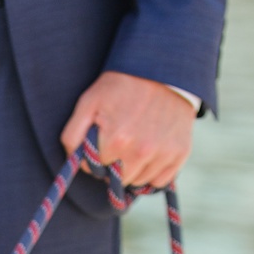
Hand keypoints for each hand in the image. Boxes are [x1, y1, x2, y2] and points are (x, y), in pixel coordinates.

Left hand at [59, 70, 194, 192]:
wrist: (162, 72)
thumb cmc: (121, 86)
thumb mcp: (89, 102)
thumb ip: (73, 134)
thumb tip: (75, 161)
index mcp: (117, 140)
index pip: (97, 169)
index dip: (96, 155)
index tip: (102, 141)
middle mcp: (142, 151)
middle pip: (118, 179)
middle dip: (114, 166)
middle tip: (118, 144)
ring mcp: (163, 154)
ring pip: (138, 182)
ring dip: (133, 170)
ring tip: (135, 144)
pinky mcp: (180, 155)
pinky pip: (159, 182)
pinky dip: (152, 173)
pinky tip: (150, 153)